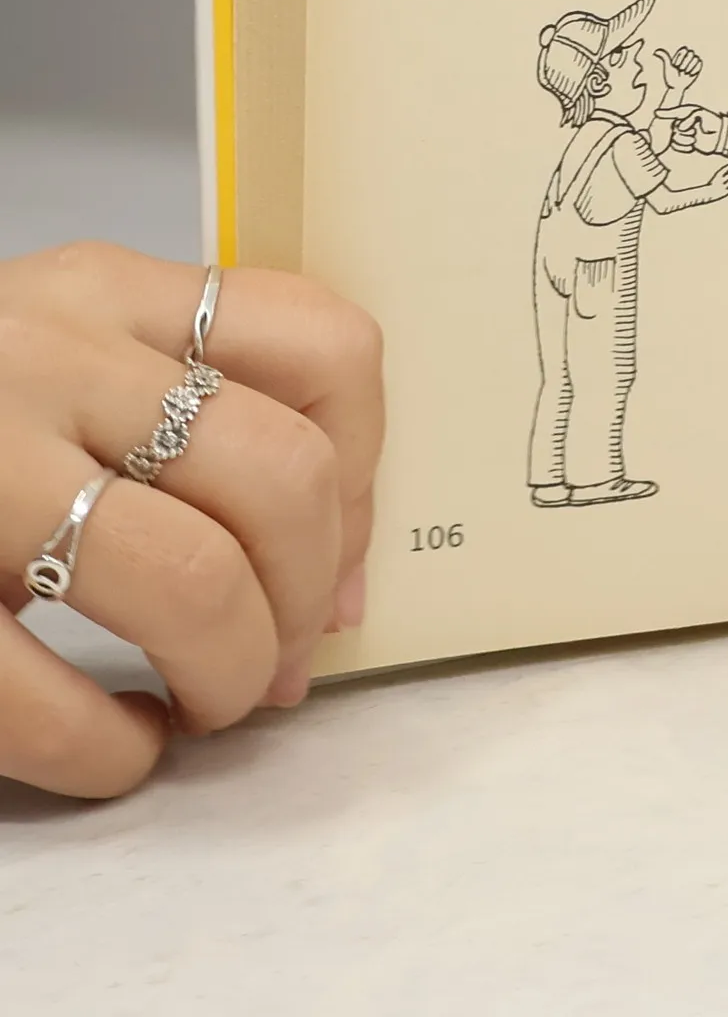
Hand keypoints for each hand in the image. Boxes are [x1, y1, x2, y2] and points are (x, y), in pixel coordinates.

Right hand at [0, 245, 381, 797]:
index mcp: (106, 293)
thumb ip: (189, 413)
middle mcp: (46, 357)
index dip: (367, 475)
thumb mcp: (63, 356)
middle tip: (282, 657)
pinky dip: (111, 751)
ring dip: (231, 672)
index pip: (327, 349)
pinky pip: (43, 697)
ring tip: (209, 704)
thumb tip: (341, 576)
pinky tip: (119, 749)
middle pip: (279, 476)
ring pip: (192, 579)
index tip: (347, 561)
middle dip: (310, 593)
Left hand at [655, 45, 702, 93]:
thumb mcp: (668, 66)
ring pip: (696, 58)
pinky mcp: (698, 67)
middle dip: (686, 63)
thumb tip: (656, 52)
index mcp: (679, 55)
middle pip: (691, 53)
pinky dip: (695, 70)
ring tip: (685, 73)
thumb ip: (665, 57)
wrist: (677, 87)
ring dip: (690, 68)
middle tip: (681, 70)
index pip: (684, 49)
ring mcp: (693, 62)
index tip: (676, 65)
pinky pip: (699, 64)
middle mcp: (686, 57)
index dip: (681, 57)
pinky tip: (690, 74)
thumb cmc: (671, 77)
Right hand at [659, 105, 723, 153]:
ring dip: (685, 140)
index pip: (671, 115)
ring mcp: (683, 135)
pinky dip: (684, 147)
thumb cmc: (710, 120)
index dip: (668, 116)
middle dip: (684, 131)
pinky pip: (677, 146)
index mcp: (683, 114)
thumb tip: (666, 119)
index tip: (660, 115)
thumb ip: (682, 116)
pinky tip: (692, 146)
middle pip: (674, 129)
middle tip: (694, 131)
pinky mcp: (686, 144)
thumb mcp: (696, 113)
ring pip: (675, 139)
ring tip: (695, 139)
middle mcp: (681, 124)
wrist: (720, 135)